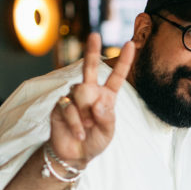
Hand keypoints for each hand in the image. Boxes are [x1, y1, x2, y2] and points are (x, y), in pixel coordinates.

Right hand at [49, 33, 134, 166]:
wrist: (75, 155)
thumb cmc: (95, 141)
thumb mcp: (108, 132)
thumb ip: (107, 117)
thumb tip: (98, 102)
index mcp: (106, 96)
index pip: (116, 77)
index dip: (124, 61)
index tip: (130, 44)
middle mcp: (89, 92)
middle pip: (89, 67)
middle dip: (91, 50)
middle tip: (94, 35)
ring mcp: (73, 97)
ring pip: (81, 92)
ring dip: (86, 113)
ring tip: (88, 127)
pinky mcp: (60, 105)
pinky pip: (69, 108)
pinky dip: (77, 123)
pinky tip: (80, 134)